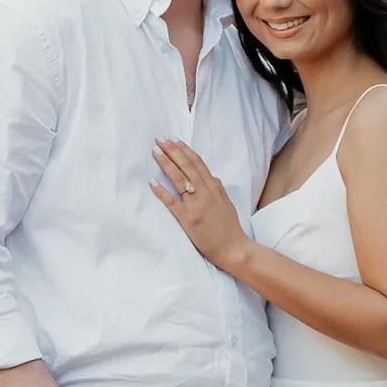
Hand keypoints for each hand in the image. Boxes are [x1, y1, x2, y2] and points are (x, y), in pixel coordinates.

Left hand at [151, 138, 248, 272]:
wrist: (234, 248)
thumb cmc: (230, 228)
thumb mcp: (227, 203)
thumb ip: (219, 189)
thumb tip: (213, 178)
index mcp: (214, 187)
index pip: (197, 163)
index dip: (185, 150)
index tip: (174, 140)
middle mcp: (205, 192)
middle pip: (187, 166)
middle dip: (172, 150)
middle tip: (160, 139)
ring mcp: (196, 204)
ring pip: (179, 178)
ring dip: (166, 163)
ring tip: (155, 152)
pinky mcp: (188, 218)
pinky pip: (172, 202)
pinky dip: (162, 191)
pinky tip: (152, 182)